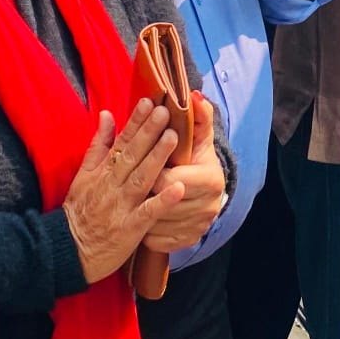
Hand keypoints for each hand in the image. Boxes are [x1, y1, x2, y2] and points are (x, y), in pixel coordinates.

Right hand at [62, 101, 183, 284]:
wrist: (67, 252)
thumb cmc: (79, 210)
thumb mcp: (83, 175)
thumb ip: (98, 145)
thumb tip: (107, 114)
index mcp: (103, 171)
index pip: (121, 141)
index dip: (135, 121)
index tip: (149, 101)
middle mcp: (112, 185)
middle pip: (132, 155)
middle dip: (149, 132)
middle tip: (165, 111)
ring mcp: (121, 206)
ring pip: (141, 178)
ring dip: (157, 158)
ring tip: (174, 138)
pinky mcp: (130, 228)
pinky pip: (147, 213)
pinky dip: (162, 201)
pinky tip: (179, 188)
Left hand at [142, 94, 225, 252]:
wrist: (205, 191)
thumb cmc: (195, 158)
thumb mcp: (199, 136)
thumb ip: (197, 115)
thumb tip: (192, 95)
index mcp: (211, 179)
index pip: (171, 180)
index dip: (153, 171)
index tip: (139, 163)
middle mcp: (209, 206)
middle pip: (162, 203)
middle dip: (143, 192)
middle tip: (128, 181)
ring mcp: (198, 227)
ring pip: (156, 224)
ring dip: (139, 213)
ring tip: (130, 200)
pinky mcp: (186, 242)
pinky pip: (156, 241)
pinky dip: (144, 231)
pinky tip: (137, 218)